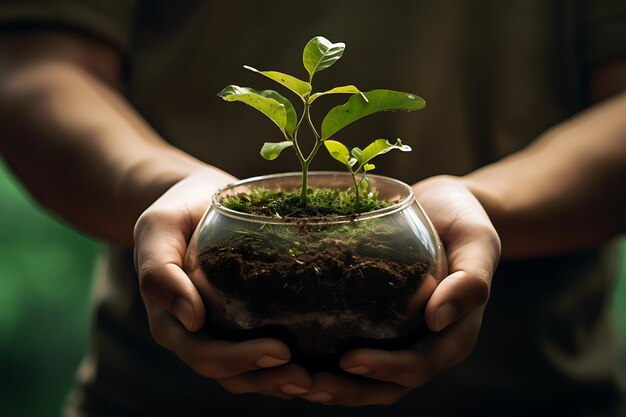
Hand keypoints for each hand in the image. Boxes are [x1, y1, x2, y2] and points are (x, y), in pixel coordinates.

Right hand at [133, 169, 312, 397]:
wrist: (196, 201)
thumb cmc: (174, 214)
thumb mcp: (157, 230)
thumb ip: (160, 272)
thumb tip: (192, 319)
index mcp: (172, 322)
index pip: (203, 353)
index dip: (239, 359)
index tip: (280, 350)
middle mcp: (197, 336)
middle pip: (231, 374)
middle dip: (269, 378)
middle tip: (308, 376)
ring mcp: (222, 332)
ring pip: (250, 374)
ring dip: (283, 381)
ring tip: (319, 379)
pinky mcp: (245, 324)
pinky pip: (265, 354)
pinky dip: (291, 365)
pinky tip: (322, 366)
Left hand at [299, 175, 500, 405]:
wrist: (445, 208)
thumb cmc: (465, 222)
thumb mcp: (477, 241)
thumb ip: (469, 280)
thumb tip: (437, 319)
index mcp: (453, 334)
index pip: (421, 365)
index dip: (387, 369)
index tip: (349, 360)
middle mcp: (425, 343)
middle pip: (388, 384)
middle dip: (348, 390)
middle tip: (307, 383)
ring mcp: (401, 337)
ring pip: (367, 378)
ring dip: (332, 386)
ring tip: (292, 381)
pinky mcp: (379, 323)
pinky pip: (353, 349)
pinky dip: (326, 361)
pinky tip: (295, 356)